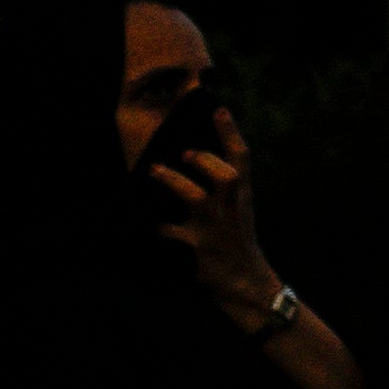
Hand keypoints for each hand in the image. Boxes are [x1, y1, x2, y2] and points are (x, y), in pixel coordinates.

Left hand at [150, 108, 278, 320]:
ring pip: (197, 199)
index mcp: (242, 194)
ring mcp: (215, 227)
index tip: (218, 109)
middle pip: (226, 176)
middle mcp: (232, 208)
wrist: (244, 278)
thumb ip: (224, 185)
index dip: (231, 132)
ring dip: (175, 183)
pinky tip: (144, 222)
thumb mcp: (238, 208)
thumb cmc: (237, 238)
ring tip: (155, 171)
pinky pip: (172, 234)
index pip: (242, 157)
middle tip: (185, 151)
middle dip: (205, 161)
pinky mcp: (197, 247)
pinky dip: (157, 227)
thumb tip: (196, 155)